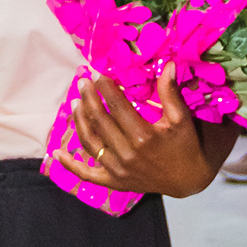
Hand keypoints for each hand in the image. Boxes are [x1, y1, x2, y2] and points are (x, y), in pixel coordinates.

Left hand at [54, 67, 229, 197]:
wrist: (189, 180)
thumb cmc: (185, 144)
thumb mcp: (181, 119)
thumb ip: (170, 93)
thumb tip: (168, 64)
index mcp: (144, 137)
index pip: (118, 106)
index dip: (105, 87)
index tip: (97, 72)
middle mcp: (128, 154)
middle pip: (100, 121)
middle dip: (89, 98)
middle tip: (82, 81)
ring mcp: (118, 170)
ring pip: (90, 142)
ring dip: (79, 121)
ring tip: (75, 101)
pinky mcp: (114, 182)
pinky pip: (87, 174)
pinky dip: (70, 165)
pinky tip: (57, 153)